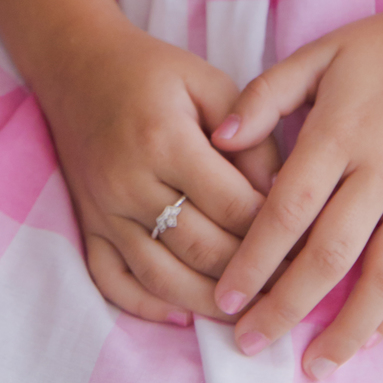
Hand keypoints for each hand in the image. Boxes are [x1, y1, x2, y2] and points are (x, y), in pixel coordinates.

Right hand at [37, 16, 280, 325]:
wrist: (78, 66)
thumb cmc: (153, 71)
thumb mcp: (209, 82)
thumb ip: (250, 134)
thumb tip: (280, 193)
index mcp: (165, 139)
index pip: (230, 204)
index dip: (272, 229)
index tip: (304, 243)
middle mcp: (129, 182)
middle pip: (201, 248)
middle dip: (250, 274)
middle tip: (288, 287)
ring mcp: (103, 210)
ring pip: (161, 278)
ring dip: (208, 303)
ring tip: (248, 312)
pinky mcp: (87, 226)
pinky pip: (113, 282)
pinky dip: (148, 307)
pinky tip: (183, 316)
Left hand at [208, 0, 382, 375]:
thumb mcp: (320, 53)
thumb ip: (267, 94)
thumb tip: (219, 140)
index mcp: (340, 129)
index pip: (288, 209)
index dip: (254, 260)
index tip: (225, 297)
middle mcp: (382, 167)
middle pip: (329, 254)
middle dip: (285, 305)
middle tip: (249, 342)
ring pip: (382, 277)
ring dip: (345, 329)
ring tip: (311, 365)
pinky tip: (366, 337)